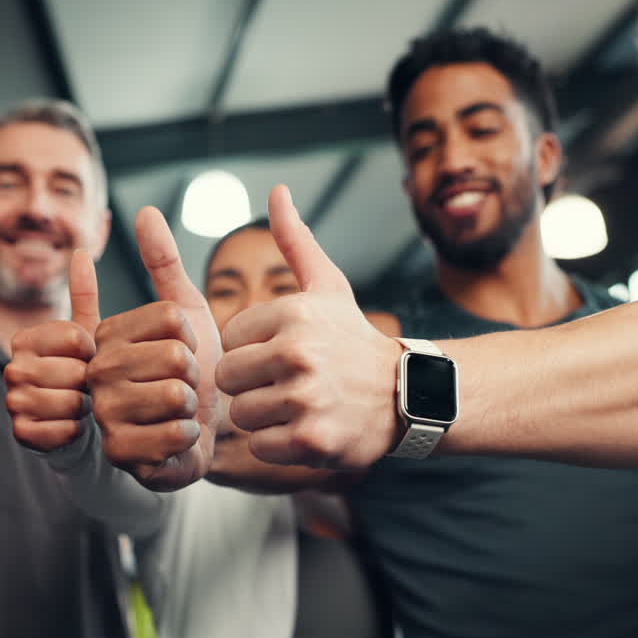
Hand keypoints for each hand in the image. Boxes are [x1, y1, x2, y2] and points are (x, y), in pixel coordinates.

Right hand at [5, 251, 100, 451]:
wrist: (78, 427)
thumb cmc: (85, 377)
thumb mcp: (88, 334)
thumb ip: (84, 294)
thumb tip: (81, 251)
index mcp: (26, 338)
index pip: (76, 338)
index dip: (96, 352)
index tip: (91, 360)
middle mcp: (12, 366)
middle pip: (75, 372)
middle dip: (93, 383)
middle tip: (88, 389)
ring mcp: (13, 401)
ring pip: (70, 401)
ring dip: (87, 408)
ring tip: (83, 406)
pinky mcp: (20, 433)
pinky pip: (63, 430)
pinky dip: (76, 431)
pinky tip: (74, 427)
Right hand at [88, 207, 221, 490]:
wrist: (194, 433)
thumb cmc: (190, 371)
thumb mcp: (183, 311)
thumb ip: (164, 262)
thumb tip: (146, 210)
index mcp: (106, 332)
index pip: (173, 318)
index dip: (193, 337)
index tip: (180, 352)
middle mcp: (96, 370)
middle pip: (177, 357)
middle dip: (195, 375)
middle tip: (180, 387)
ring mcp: (104, 413)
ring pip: (176, 394)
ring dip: (192, 406)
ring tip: (176, 412)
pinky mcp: (120, 452)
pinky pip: (177, 431)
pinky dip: (189, 437)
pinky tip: (175, 439)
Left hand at [216, 185, 403, 469]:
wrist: (407, 396)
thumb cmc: (354, 340)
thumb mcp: (328, 287)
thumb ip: (294, 241)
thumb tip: (277, 190)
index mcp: (294, 314)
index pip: (230, 339)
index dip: (251, 350)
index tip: (283, 354)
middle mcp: (298, 353)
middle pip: (229, 378)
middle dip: (251, 385)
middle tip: (287, 384)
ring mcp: (305, 399)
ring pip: (242, 414)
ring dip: (264, 416)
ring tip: (298, 406)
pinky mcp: (310, 440)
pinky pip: (261, 446)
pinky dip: (278, 445)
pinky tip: (305, 429)